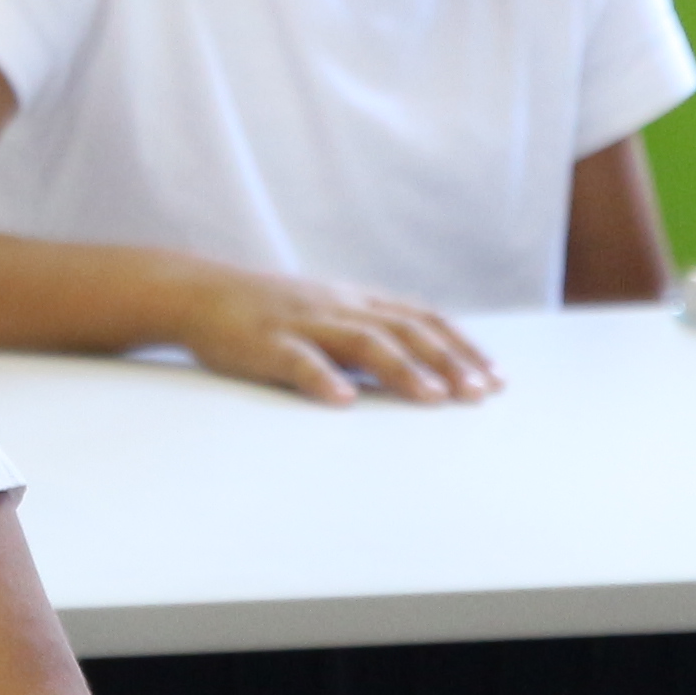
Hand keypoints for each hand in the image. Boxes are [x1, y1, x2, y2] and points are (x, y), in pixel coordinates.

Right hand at [179, 268, 496, 405]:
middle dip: (447, 362)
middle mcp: (339, 307)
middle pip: (404, 331)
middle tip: (481, 393)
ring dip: (402, 370)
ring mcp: (303, 323)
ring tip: (434, 397)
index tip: (495, 376)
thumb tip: (424, 362)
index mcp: (357, 302)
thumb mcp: (328, 313)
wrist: (200, 293)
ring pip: (361, 342)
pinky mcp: (266, 342)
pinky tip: (343, 401)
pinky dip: (322, 379)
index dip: (462, 346)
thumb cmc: (268, 313)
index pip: (423, 320)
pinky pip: (297, 360)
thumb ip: (370, 331)